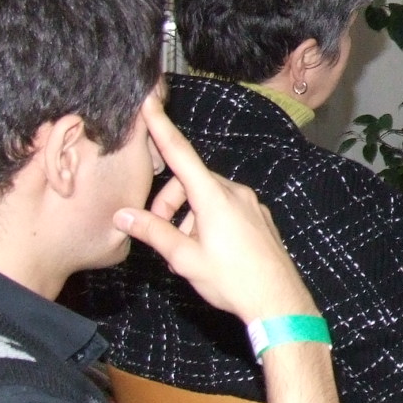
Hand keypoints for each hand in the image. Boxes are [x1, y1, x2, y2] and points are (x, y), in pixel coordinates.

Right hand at [115, 98, 315, 324]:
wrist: (278, 301)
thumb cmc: (232, 280)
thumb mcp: (185, 258)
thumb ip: (153, 232)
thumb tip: (123, 215)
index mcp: (214, 197)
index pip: (180, 153)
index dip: (161, 126)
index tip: (149, 100)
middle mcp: (235, 193)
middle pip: (190, 182)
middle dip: (169, 203)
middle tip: (160, 234)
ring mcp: (250, 204)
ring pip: (207, 198)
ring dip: (188, 217)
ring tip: (186, 252)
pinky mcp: (259, 218)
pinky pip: (226, 209)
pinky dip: (208, 222)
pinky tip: (208, 251)